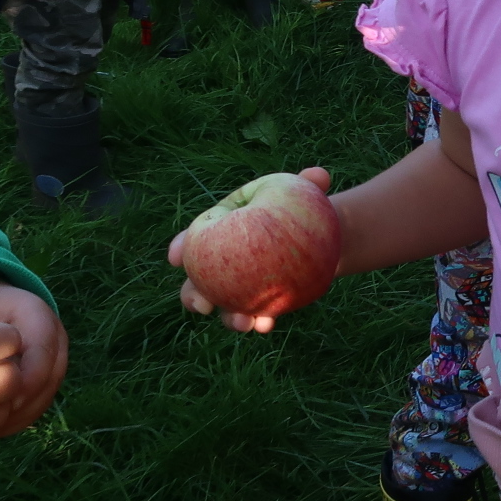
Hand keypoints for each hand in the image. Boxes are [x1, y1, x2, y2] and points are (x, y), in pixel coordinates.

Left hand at [0, 278, 67, 427]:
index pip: (42, 351)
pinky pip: (42, 400)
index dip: (25, 379)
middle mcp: (54, 334)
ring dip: (23, 413)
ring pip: (49, 392)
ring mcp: (56, 355)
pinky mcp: (49, 375)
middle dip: (24, 402)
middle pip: (52, 375)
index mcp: (35, 312)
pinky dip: (22, 416)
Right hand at [170, 165, 333, 332]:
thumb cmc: (301, 209)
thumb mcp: (303, 193)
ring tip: (244, 322)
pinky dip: (259, 322)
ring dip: (230, 318)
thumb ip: (309, 184)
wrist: (323, 238)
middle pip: (197, 281)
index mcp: (221, 229)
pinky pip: (255, 316)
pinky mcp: (260, 303)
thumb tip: (320, 175)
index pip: (193, 238)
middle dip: (194, 296)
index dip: (181, 247)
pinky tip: (267, 325)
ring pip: (224, 306)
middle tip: (204, 304)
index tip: (176, 257)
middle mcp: (221, 262)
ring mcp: (238, 287)